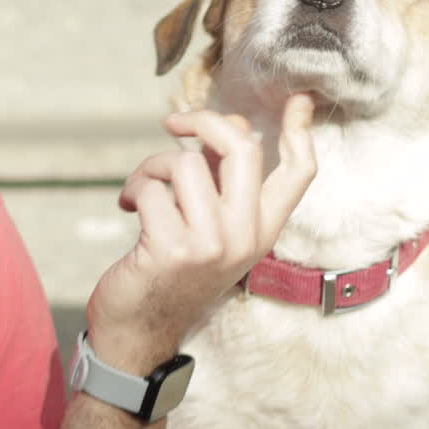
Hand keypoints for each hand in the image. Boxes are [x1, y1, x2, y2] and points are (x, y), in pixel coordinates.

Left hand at [85, 93, 315, 373]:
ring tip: (141, 189)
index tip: (298, 98)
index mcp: (263, 230)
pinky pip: (151, 188)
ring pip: (184, 162)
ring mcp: (212, 244)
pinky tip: (128, 208)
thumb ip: (223, 184)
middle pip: (242, 148)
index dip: (300, 130)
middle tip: (174, 123)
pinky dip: (133, 189)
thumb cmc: (170, 271)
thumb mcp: (213, 231)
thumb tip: (225, 126)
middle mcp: (245, 236)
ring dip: (151, 166)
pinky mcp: (172, 248)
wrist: (139, 330)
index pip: (299, 173)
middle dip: (203, 120)